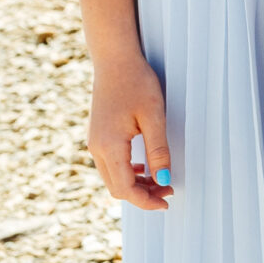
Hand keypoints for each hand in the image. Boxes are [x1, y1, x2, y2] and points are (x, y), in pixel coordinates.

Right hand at [86, 52, 171, 211]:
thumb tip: (164, 180)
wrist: (114, 59)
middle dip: (142, 195)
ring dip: (135, 184)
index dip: (146, 201)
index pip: (125, 189)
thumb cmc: (136, 83)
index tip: (167, 203)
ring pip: (113, 177)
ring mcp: (94, 142)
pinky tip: (145, 167)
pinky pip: (110, 164)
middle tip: (169, 191)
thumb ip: (158, 151)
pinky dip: (128, 172)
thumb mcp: (154, 117)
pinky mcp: (97, 135)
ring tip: (161, 180)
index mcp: (109, 146)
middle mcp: (96, 148)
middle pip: (117, 188)